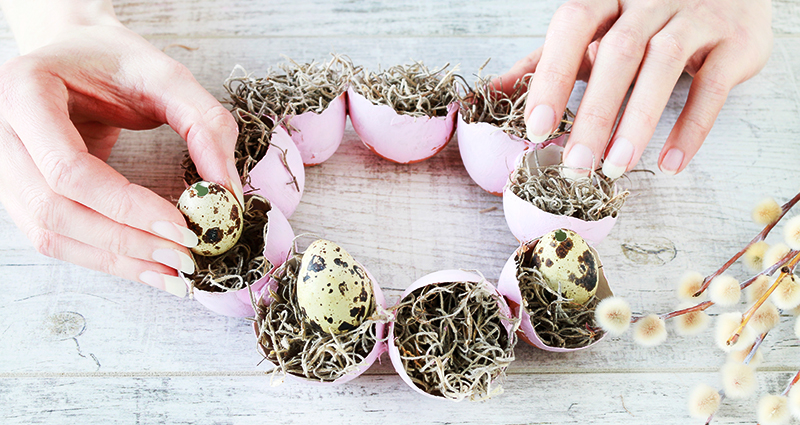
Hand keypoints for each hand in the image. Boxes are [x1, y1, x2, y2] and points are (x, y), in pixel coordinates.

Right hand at [0, 12, 242, 295]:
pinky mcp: (22, 192)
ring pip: (51, 234)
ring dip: (117, 261)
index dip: (124, 206)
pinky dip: (106, 257)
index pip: (67, 167)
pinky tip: (149, 267)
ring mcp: (4, 167)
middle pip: (55, 209)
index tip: (181, 227)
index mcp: (26, 91)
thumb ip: (204, 123)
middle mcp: (1, 132)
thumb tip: (228, 192)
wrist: (78, 54)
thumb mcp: (167, 75)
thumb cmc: (116, 61)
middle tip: (185, 259)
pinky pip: (58, 237)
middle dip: (125, 242)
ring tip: (174, 274)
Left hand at [495, 0, 771, 177]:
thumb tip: (496, 92)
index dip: (552, 76)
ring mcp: (696, 14)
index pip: (572, 26)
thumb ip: (548, 61)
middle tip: (575, 165)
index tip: (536, 128)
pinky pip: (713, 85)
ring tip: (615, 168)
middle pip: (617, 53)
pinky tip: (671, 162)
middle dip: (594, 114)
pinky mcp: (736, 40)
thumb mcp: (594, 34)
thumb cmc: (647, 18)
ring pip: (662, 65)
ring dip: (636, 122)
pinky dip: (692, 127)